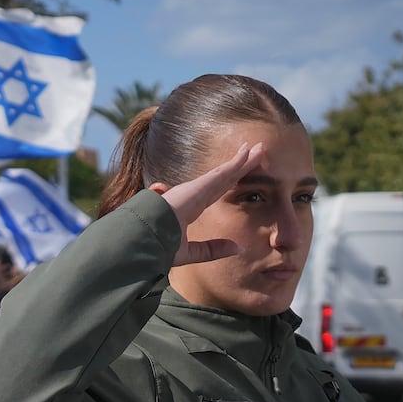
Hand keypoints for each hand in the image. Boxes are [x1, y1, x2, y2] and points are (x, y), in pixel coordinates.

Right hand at [150, 141, 264, 265]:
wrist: (143, 240)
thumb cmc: (158, 247)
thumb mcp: (191, 253)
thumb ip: (213, 250)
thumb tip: (238, 248)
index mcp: (188, 209)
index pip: (214, 192)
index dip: (228, 181)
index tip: (240, 171)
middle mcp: (192, 195)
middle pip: (222, 178)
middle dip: (239, 165)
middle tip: (255, 151)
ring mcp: (194, 189)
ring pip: (225, 172)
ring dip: (243, 160)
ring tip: (259, 148)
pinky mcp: (197, 187)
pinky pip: (221, 173)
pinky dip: (235, 164)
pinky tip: (247, 154)